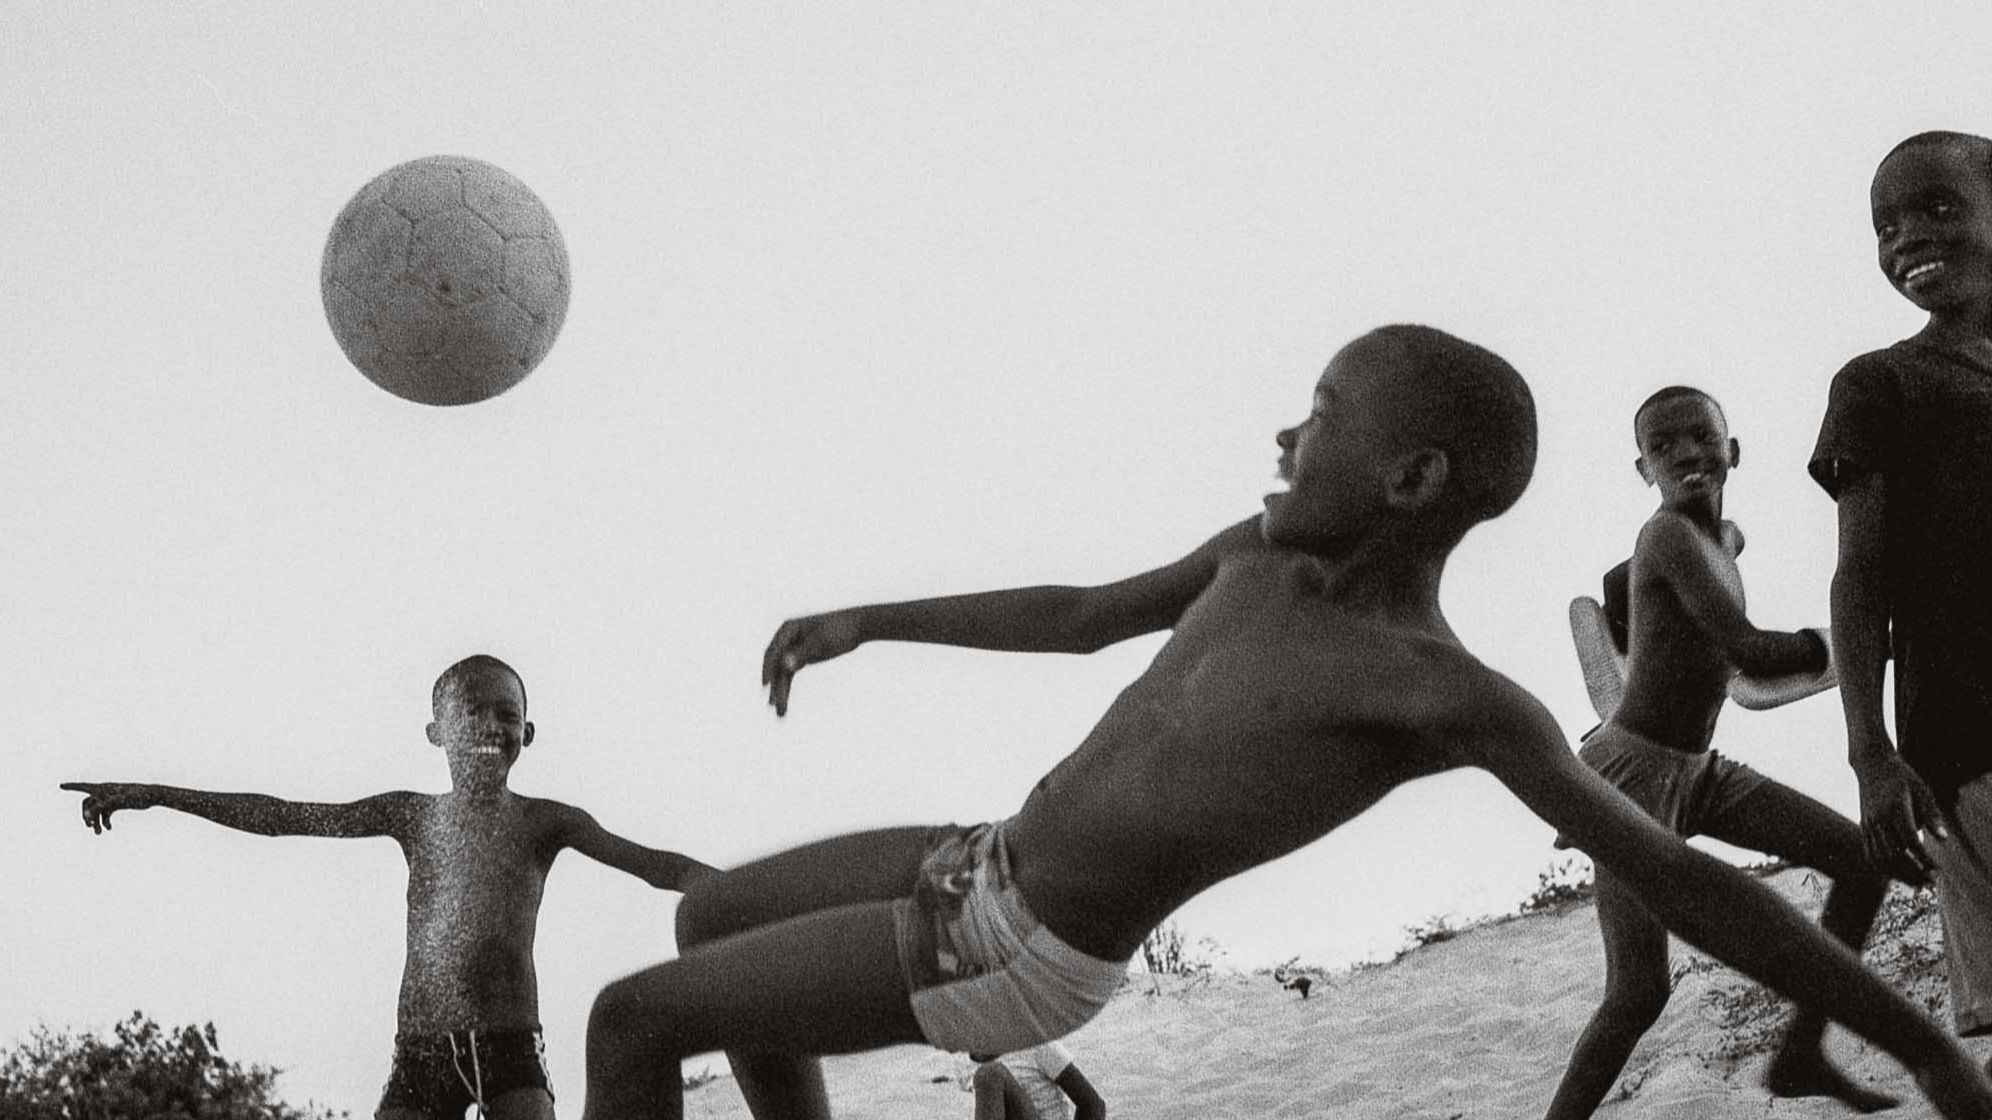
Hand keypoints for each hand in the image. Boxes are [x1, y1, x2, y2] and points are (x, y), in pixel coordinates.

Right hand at [60, 782, 155, 833]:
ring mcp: (110, 799)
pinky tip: (109, 828)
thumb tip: (88, 815)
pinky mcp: (116, 805)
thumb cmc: (134, 795)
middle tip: (89, 826)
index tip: (60, 785)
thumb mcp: (115, 801)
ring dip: (95, 822)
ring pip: (96, 812)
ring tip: (98, 833)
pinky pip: (105, 815)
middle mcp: (104, 793)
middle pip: (88, 804)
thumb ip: (99, 808)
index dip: (72, 786)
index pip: (84, 786)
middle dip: (87, 816)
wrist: (151, 796)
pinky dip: (105, 822)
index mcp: (103, 788)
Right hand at [761, 610, 861, 715]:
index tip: (766, 686)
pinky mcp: (799, 658)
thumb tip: (786, 666)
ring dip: (779, 692)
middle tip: (774, 707)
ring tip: (780, 714)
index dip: (768, 670)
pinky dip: (785, 688)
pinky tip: (783, 704)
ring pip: (782, 674)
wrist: (857, 626)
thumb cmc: (840, 629)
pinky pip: (788, 675)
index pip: (773, 652)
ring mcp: (791, 649)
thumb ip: (803, 653)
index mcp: (788, 629)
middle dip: (775, 686)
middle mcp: (786, 639)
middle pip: (776, 665)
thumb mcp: (822, 641)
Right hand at [1851, 751, 1947, 877]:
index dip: (1923, 859)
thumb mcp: (1922, 790)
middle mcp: (1878, 819)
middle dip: (1912, 872)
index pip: (1909, 841)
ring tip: (1915, 882)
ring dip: (1898, 874)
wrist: (1872, 765)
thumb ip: (1932, 815)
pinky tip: (1896, 874)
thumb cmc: (1901, 777)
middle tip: (1929, 883)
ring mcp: (1868, 824)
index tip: (1936, 869)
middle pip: (1893, 855)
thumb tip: (1943, 839)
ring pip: (1879, 858)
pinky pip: (1869, 853)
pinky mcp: (1863, 827)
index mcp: (1895, 809)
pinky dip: (1882, 868)